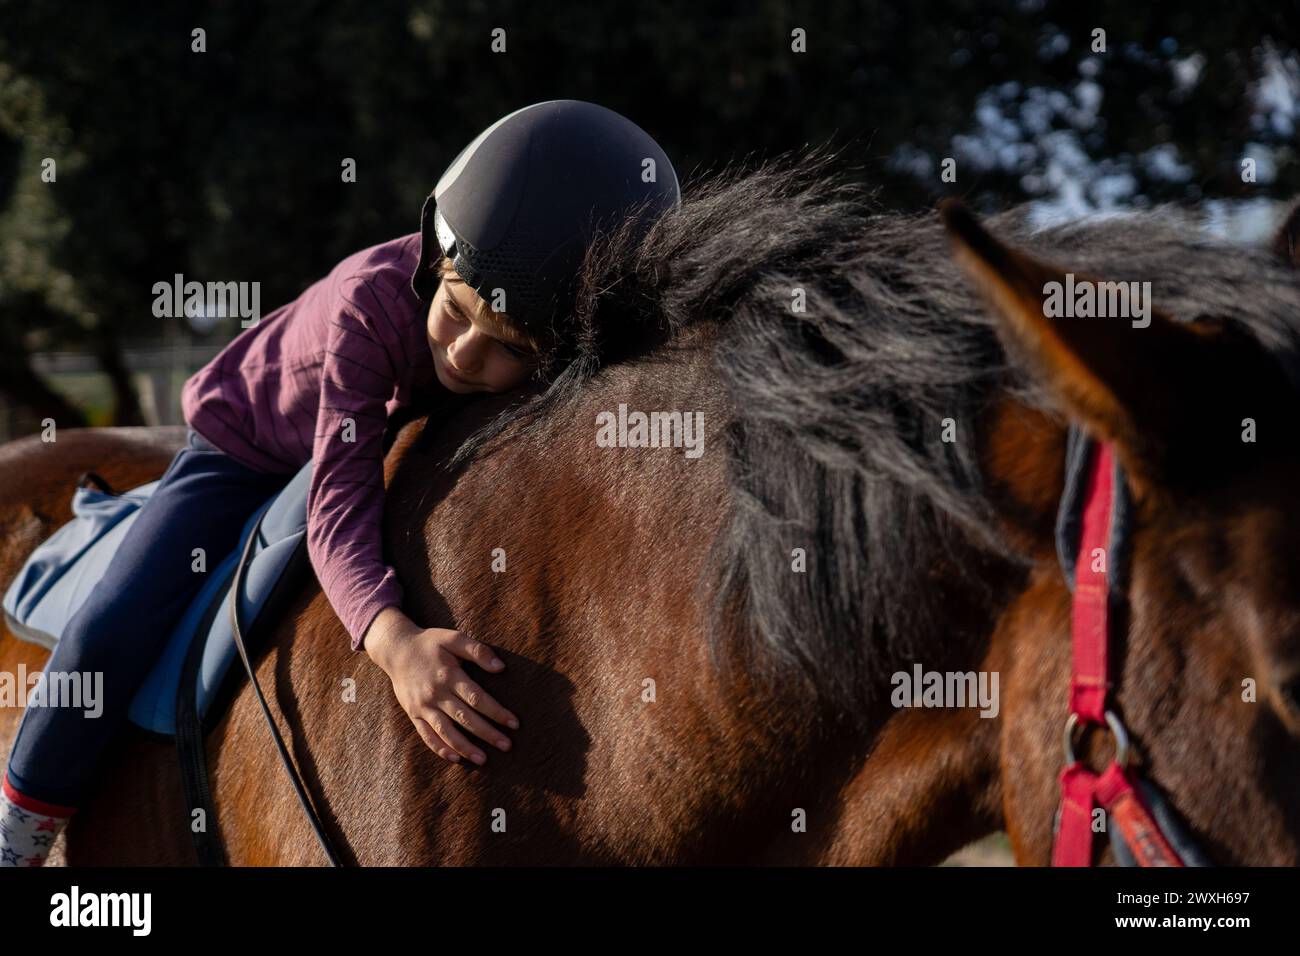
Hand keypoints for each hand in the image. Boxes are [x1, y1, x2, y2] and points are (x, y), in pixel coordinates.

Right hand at [364, 607, 518, 764]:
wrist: (396, 650)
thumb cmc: (430, 643)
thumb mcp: (453, 638)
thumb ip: (477, 650)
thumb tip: (500, 667)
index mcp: (448, 675)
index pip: (477, 698)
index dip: (496, 712)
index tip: (514, 723)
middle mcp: (436, 694)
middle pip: (465, 718)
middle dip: (487, 733)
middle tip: (507, 746)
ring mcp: (423, 707)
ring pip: (446, 732)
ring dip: (465, 747)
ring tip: (483, 759)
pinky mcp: (413, 714)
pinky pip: (427, 736)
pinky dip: (440, 748)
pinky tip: (455, 758)